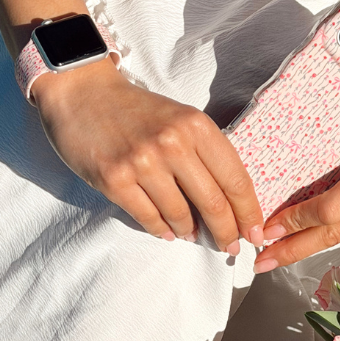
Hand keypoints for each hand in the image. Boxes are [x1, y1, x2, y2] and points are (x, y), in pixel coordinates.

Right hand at [32, 56, 263, 250]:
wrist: (83, 93)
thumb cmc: (138, 110)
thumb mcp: (183, 120)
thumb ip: (206, 154)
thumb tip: (230, 202)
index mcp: (197, 127)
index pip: (236, 180)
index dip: (249, 212)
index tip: (256, 233)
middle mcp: (173, 144)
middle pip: (214, 203)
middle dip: (227, 232)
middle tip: (231, 247)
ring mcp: (142, 163)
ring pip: (181, 215)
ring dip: (191, 232)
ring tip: (193, 234)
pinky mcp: (114, 179)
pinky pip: (148, 217)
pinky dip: (162, 230)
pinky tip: (168, 232)